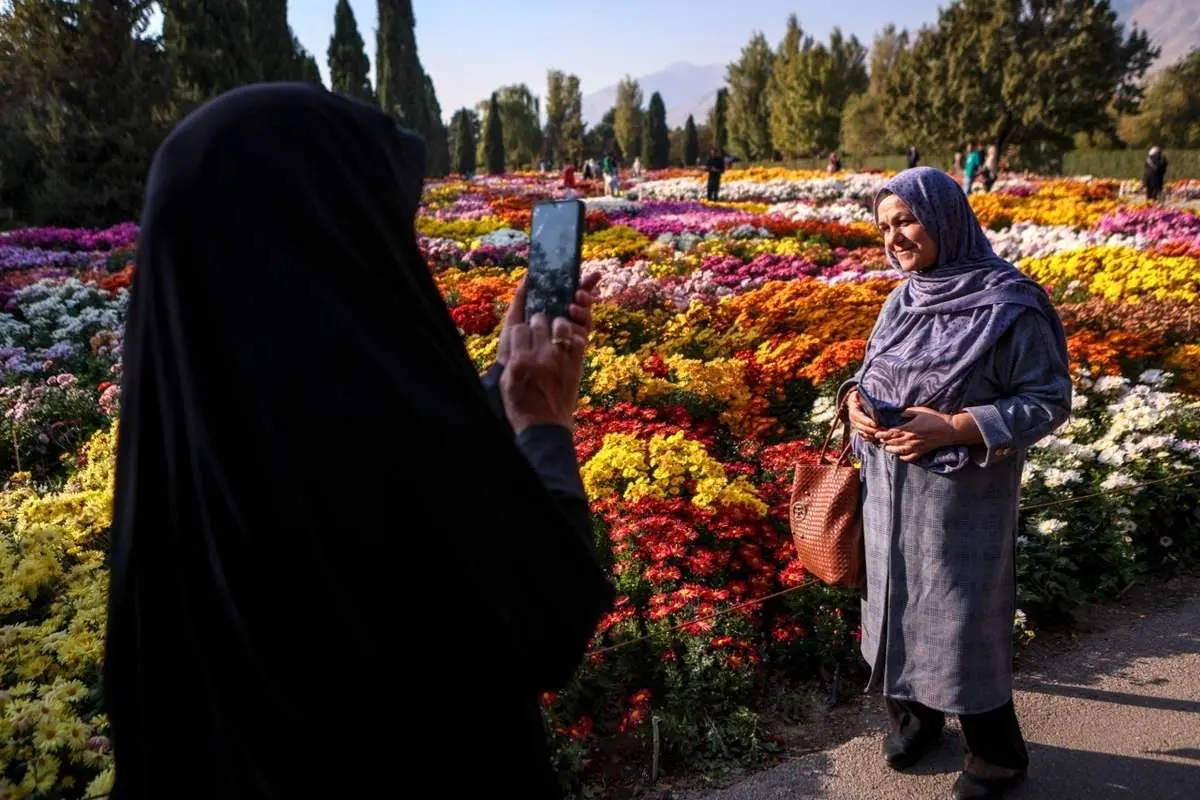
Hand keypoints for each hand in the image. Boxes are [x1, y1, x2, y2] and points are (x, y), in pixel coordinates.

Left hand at [497, 272, 598, 366]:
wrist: (516, 387)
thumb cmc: (511, 355)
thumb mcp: (512, 325)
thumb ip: (520, 302)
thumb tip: (528, 277)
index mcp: (552, 313)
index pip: (570, 294)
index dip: (584, 283)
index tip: (594, 276)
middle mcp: (564, 323)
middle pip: (582, 305)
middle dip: (585, 295)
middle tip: (579, 294)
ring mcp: (570, 339)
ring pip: (585, 320)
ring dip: (583, 311)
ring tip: (573, 308)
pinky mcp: (575, 354)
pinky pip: (582, 339)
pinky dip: (579, 331)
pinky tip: (572, 328)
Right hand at [500, 313, 586, 432]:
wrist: (545, 428)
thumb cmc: (520, 407)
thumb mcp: (504, 383)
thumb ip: (508, 357)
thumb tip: (513, 334)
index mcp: (520, 360)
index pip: (518, 327)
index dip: (519, 328)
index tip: (522, 332)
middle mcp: (540, 356)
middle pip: (539, 321)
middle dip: (536, 323)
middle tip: (536, 332)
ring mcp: (560, 359)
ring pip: (560, 325)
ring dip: (556, 325)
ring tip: (553, 332)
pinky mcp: (575, 366)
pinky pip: (578, 340)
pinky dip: (573, 338)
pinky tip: (567, 344)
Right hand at [845, 389, 881, 442]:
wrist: (855, 402)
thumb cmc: (861, 396)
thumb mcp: (861, 393)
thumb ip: (865, 394)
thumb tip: (868, 391)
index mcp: (853, 410)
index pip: (859, 417)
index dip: (867, 421)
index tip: (876, 424)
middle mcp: (852, 420)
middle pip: (862, 428)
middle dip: (873, 430)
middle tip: (883, 431)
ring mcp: (855, 426)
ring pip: (863, 434)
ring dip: (873, 435)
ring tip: (884, 435)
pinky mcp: (859, 430)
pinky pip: (864, 437)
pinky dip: (871, 439)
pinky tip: (879, 438)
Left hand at [875, 406, 955, 462]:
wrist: (948, 429)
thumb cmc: (934, 418)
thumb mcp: (920, 411)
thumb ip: (907, 412)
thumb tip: (899, 414)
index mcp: (909, 429)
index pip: (891, 433)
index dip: (882, 434)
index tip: (876, 434)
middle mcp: (910, 439)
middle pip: (893, 442)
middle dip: (884, 441)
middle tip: (879, 440)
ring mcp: (916, 447)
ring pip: (899, 451)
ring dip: (890, 450)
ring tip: (886, 447)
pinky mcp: (921, 452)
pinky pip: (909, 458)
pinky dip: (902, 457)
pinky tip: (899, 455)